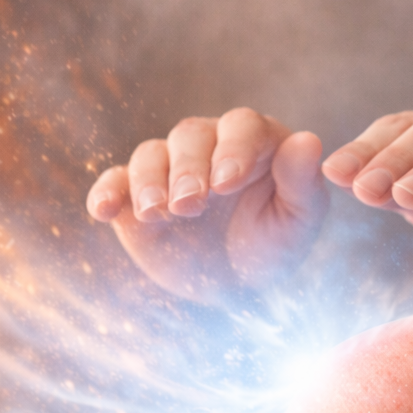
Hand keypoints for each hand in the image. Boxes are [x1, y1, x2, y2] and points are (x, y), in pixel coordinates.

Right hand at [87, 108, 328, 304]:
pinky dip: (106, 192)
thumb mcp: (296, 223)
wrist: (232, 286)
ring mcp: (167, 167)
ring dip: (149, 181)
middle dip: (189, 169)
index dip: (234, 149)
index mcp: (252, 142)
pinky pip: (114, 182)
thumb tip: (308, 141)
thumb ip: (302, 183)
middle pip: (191, 135)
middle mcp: (207, 145)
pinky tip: (104, 211)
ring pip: (150, 154)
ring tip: (157, 213)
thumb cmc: (272, 246)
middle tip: (191, 205)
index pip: (242, 127)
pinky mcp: (133, 194)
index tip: (228, 182)